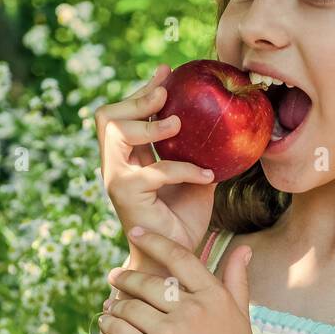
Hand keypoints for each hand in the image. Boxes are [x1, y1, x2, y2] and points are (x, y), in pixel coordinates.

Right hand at [94, 63, 217, 289]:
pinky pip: (155, 170)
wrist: (172, 261)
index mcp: (128, 158)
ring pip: (117, 133)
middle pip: (107, 116)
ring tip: (179, 125)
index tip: (167, 72)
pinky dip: (184, 169)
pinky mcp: (126, 195)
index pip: (123, 114)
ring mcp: (116, 179)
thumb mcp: (195, 179)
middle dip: (137, 98)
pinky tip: (208, 177)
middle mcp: (116, 165)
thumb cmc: (183, 222)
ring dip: (149, 125)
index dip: (142, 90)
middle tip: (166, 95)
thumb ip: (199, 154)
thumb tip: (227, 127)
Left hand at [97, 226, 257, 333]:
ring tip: (111, 305)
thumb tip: (244, 249)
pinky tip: (106, 322)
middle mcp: (192, 312)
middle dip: (126, 278)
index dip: (154, 242)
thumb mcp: (241, 320)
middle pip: (148, 282)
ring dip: (115, 303)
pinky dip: (107, 323)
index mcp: (214, 298)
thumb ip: (237, 282)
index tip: (135, 233)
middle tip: (115, 276)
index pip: (180, 257)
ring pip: (129, 306)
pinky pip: (117, 330)